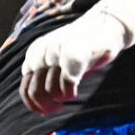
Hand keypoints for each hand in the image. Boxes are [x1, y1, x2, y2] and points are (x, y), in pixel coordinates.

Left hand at [19, 0, 134, 114]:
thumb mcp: (57, 59)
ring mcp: (57, 52)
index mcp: (34, 53)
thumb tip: (39, 109)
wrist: (109, 23)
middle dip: (45, 106)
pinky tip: (75, 92)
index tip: (46, 110)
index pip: (25, 89)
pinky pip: (66, 84)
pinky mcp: (75, 54)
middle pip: (34, 92)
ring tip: (68, 97)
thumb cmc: (83, 46)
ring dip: (59, 100)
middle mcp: (42, 52)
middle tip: (58, 108)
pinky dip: (69, 93)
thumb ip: (44, 77)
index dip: (34, 105)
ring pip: (49, 90)